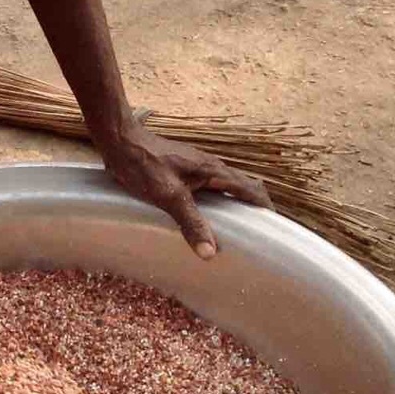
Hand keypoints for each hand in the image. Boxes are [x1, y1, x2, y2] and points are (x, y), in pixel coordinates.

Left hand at [98, 122, 272, 258]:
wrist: (120, 140)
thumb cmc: (143, 164)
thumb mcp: (168, 196)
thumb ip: (191, 222)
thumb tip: (211, 252)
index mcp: (214, 170)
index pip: (251, 188)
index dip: (265, 207)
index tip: (274, 229)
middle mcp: (210, 167)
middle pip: (242, 187)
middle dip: (252, 208)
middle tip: (254, 235)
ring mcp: (196, 167)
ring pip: (225, 187)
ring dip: (234, 206)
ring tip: (233, 231)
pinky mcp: (183, 170)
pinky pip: (209, 187)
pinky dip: (216, 202)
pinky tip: (203, 217)